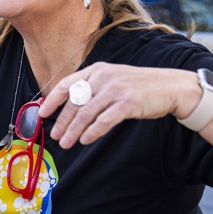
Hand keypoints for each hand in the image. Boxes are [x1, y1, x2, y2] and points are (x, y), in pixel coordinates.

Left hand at [40, 64, 194, 148]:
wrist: (170, 87)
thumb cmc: (139, 88)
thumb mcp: (113, 81)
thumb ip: (93, 90)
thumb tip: (70, 108)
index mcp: (96, 70)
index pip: (67, 84)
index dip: (52, 100)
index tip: (42, 113)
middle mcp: (103, 77)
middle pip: (75, 102)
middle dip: (62, 122)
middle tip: (56, 136)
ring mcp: (115, 89)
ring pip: (86, 113)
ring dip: (73, 130)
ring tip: (67, 143)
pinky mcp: (127, 102)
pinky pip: (104, 120)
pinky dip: (92, 132)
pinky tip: (85, 140)